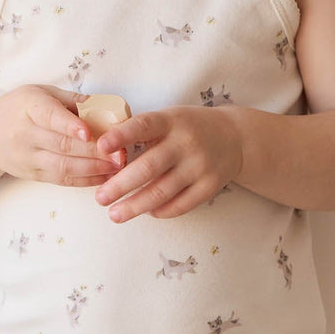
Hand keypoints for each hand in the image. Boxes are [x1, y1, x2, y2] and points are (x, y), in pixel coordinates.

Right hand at [0, 85, 123, 186]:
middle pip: (62, 145)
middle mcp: (25, 134)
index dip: (70, 125)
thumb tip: (105, 104)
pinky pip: (61, 180)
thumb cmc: (21, 108)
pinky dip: (85, 181)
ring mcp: (27, 158)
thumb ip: (71, 99)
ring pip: (63, 167)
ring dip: (94, 169)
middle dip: (94, 151)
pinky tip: (104, 178)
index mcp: (29, 107)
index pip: (50, 117)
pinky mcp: (32, 175)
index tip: (90, 132)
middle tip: (120, 152)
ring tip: (117, 166)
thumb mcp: (41, 93)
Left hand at [92, 105, 242, 221]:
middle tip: (100, 198)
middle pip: (149, 167)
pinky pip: (181, 205)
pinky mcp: (210, 186)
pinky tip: (147, 212)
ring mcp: (200, 166)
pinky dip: (161, 211)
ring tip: (115, 214)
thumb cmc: (189, 128)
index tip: (100, 146)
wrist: (234, 137)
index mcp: (171, 121)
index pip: (143, 126)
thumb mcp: (168, 119)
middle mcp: (186, 143)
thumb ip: (141, 132)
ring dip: (135, 206)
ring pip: (162, 191)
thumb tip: (103, 153)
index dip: (121, 136)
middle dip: (120, 185)